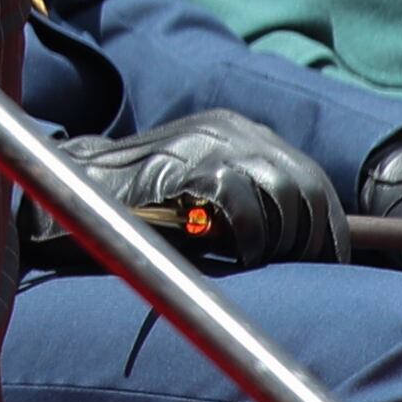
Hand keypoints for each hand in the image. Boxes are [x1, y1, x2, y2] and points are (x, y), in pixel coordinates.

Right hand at [40, 109, 344, 272]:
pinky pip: (245, 206)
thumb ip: (252, 202)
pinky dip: (251, 239)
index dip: (324, 227)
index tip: (326, 263)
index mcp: (240, 131)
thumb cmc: (147, 204)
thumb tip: (310, 244)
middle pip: (305, 187)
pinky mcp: (188, 163)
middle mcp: (231, 129)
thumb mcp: (208, 191)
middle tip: (298, 272)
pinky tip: (239, 257)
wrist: (75, 187)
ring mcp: (209, 142)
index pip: (310, 180)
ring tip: (262, 263)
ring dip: (282, 239)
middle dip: (311, 238)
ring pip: (284, 194)